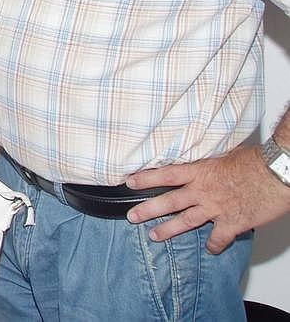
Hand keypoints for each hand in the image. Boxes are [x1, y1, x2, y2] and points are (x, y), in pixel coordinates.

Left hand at [126, 145, 289, 252]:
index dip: (146, 178)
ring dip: (168, 229)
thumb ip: (209, 161)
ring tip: (153, 235)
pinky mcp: (232, 223)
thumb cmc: (256, 160)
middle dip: (147, 209)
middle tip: (131, 215)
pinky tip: (210, 250)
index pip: (165, 174)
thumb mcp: (224, 154)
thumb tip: (201, 159)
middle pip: (169, 201)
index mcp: (200, 171)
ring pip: (186, 221)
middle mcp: (203, 191)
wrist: (277, 173)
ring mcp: (216, 208)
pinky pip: (218, 238)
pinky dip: (213, 245)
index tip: (129, 182)